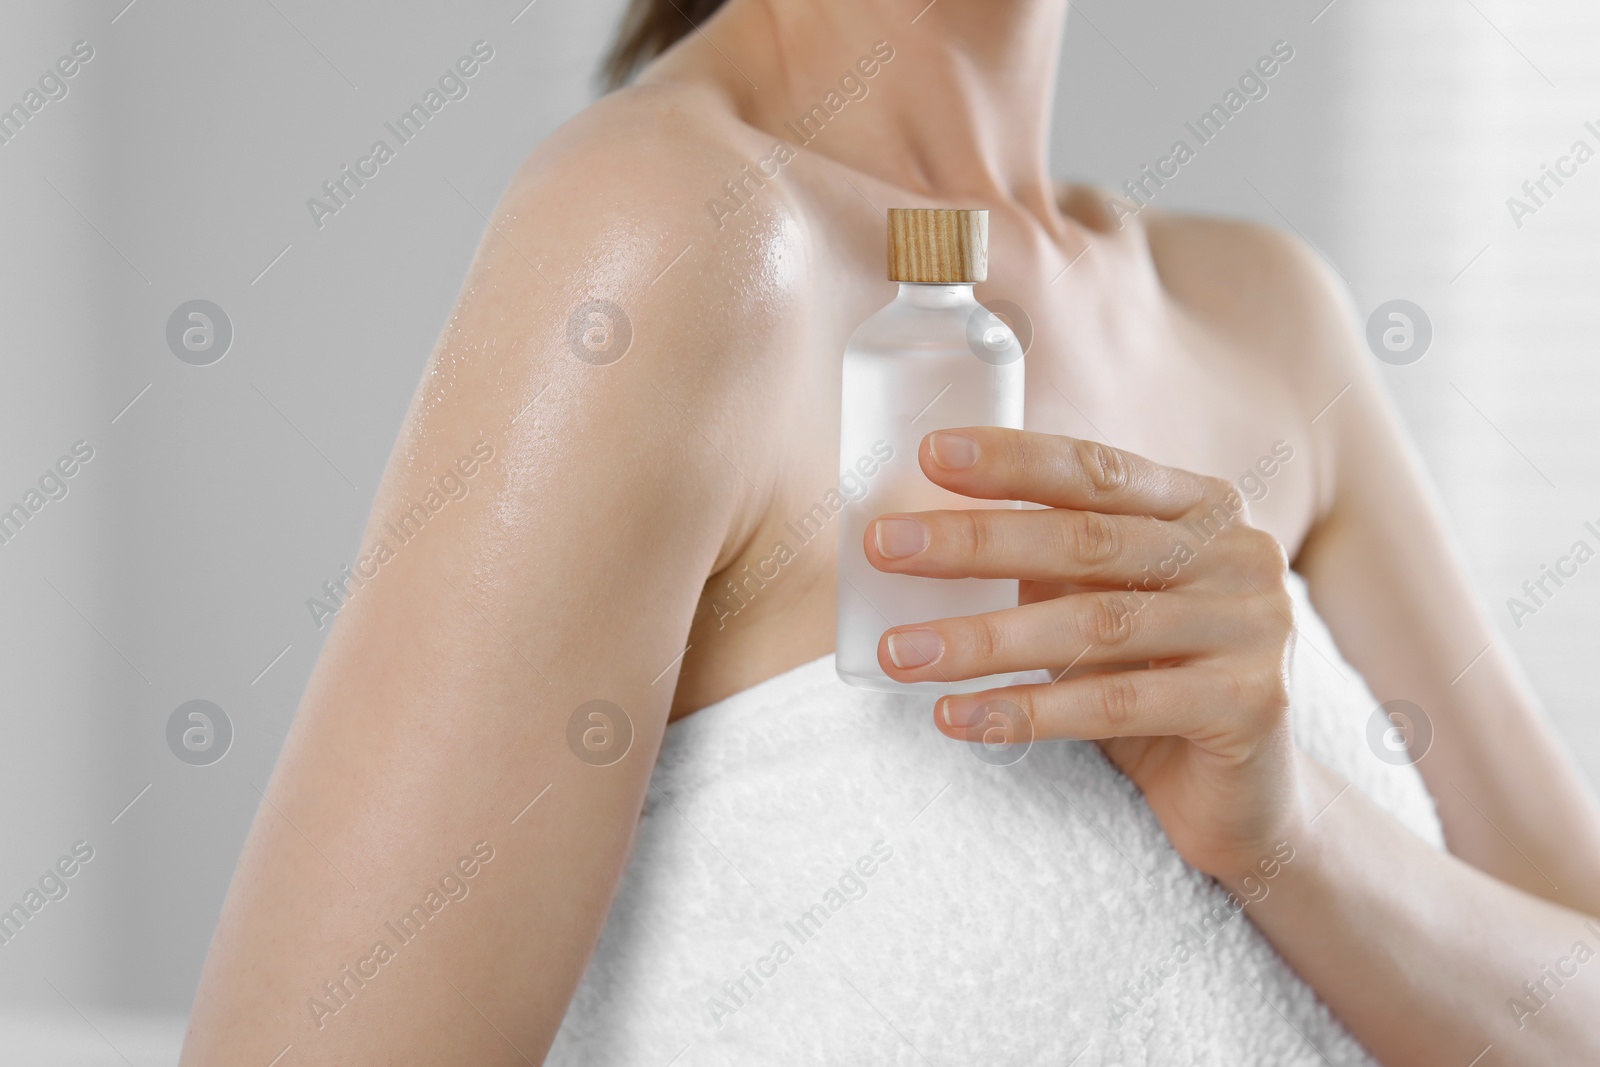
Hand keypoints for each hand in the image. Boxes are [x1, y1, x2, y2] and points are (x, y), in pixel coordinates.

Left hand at [866, 427, 1305, 880]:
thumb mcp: (1109, 606)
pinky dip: (1024, 712)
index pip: (1096, 470)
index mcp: (1204, 508)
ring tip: (897, 652)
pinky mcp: (1248, 705)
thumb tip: (923, 535)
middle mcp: (1239, 555)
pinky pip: (1112, 706)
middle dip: (974, 542)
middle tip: (884, 546)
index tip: (929, 454)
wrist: (1254, 797)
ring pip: (1091, 625)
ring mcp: (1253, 629)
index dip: (1013, 459)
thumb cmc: (1156, 683)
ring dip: (980, 639)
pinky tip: (955, 717)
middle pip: (1086, 540)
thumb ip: (1052, 565)